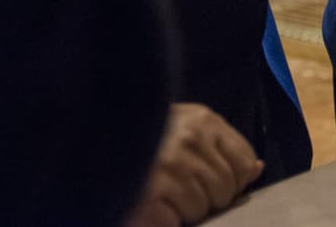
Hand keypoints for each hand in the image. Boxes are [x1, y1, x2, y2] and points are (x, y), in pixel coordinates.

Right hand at [126, 103, 262, 226]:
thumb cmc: (136, 144)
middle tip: (174, 195)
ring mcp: (171, 167)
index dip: (231, 180)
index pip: (244, 160)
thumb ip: (220, 149)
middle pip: (227, 188)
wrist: (79, 144)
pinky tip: (151, 209)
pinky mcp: (151, 198)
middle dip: (206, 199)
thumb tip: (256, 170)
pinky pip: (179, 222)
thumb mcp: (183, 133)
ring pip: (204, 207)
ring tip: (159, 200)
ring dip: (184, 213)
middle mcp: (190, 139)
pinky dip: (168, 222)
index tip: (207, 185)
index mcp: (202, 120)